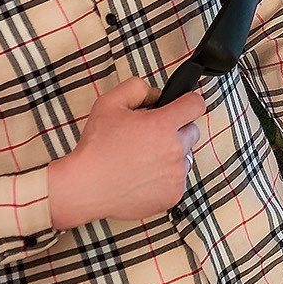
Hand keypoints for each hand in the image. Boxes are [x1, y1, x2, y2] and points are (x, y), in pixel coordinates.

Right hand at [48, 78, 206, 227]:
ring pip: (185, 157)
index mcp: (163, 124)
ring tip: (143, 159)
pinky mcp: (173, 195)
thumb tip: (156, 94)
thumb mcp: (109, 103)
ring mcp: (176, 175)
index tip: (181, 107)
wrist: (86, 187)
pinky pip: (178, 181)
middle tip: (151, 136)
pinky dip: (165, 178)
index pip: (195, 104)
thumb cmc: (96, 147)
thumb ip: (137, 88)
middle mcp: (175, 149)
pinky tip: (143, 176)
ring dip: (171, 155)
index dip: (187, 103)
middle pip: (192, 132)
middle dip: (176, 130)